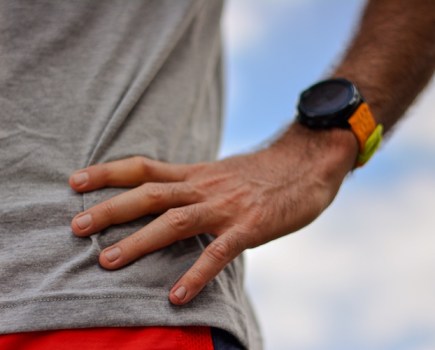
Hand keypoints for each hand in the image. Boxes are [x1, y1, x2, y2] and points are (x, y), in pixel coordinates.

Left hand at [69, 124, 356, 304]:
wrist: (307, 162)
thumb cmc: (263, 173)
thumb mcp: (221, 173)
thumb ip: (194, 186)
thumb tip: (169, 201)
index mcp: (195, 174)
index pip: (143, 168)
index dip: (108, 172)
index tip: (76, 181)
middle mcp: (204, 187)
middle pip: (149, 194)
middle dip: (111, 209)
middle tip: (76, 226)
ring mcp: (226, 207)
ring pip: (175, 222)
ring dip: (140, 241)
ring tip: (108, 262)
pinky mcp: (250, 226)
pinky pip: (218, 253)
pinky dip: (196, 274)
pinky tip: (177, 296)